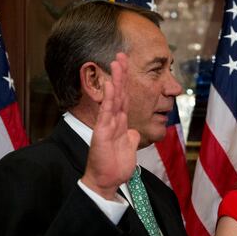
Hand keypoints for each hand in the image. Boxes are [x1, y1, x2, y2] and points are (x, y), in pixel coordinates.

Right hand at [81, 53, 139, 199]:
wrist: (106, 180)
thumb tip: (134, 132)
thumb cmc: (116, 166)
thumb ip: (131, 138)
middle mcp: (113, 121)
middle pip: (118, 93)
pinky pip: (107, 113)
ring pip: (112, 98)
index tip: (127, 66)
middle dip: (120, 74)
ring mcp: (107, 125)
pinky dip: (109, 98)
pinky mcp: (102, 132)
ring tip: (116, 62)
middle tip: (121, 55)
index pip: (124, 98)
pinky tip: (112, 85)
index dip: (126, 82)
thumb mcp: (129, 149)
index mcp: (120, 123)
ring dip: (115, 80)